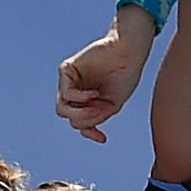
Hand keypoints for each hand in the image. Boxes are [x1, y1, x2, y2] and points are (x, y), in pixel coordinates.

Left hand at [56, 5, 156, 142]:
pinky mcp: (67, 71)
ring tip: (97, 108)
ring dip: (80, 113)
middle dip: (86, 120)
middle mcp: (76, 92)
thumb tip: (80, 127)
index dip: (89, 133)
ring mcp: (70, 82)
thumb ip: (95, 117)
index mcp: (88, 101)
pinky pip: (65, 94)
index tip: (103, 138)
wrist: (128, 53)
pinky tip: (94, 93)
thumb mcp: (112, 105)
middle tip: (102, 112)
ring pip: (62, 109)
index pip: (80, 123)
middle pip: (70, 118)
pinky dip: (80, 98)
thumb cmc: (125, 76)